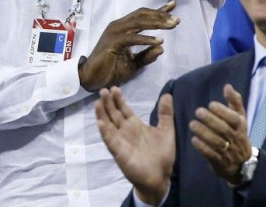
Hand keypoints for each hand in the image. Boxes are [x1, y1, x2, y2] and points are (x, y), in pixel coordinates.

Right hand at [79, 1, 178, 91]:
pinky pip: (132, 38)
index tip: (173, 5)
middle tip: (176, 20)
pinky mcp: (112, 41)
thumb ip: (147, 56)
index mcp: (124, 28)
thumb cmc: (111, 70)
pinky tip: (158, 41)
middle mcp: (119, 25)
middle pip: (142, 14)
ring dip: (156, 23)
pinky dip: (146, 39)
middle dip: (160, 15)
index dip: (158, 10)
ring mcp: (115, 32)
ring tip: (171, 26)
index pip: (143, 15)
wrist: (93, 79)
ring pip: (138, 22)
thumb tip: (162, 48)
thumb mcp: (134, 64)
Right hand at [96, 86, 173, 205]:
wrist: (160, 177)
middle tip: (103, 90)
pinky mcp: (119, 152)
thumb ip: (166, 114)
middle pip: (114, 114)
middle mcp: (125, 131)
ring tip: (98, 102)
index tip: (114, 88)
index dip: (118, 100)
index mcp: (135, 125)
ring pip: (108, 125)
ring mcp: (121, 141)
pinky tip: (100, 123)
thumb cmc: (162, 155)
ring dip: (102, 114)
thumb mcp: (166, 131)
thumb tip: (167, 94)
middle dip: (108, 103)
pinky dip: (105, 132)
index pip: (124, 109)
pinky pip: (110, 141)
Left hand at [190, 84, 250, 184]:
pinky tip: (193, 140)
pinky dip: (202, 148)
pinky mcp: (220, 162)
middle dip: (210, 120)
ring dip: (204, 133)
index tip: (210, 104)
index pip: (233, 118)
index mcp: (240, 126)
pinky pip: (211, 155)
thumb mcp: (240, 118)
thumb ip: (234, 101)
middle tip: (198, 112)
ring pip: (216, 142)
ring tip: (192, 124)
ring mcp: (228, 151)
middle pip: (223, 129)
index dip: (223, 111)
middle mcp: (235, 138)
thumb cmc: (238, 134)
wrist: (242, 164)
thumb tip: (227, 86)